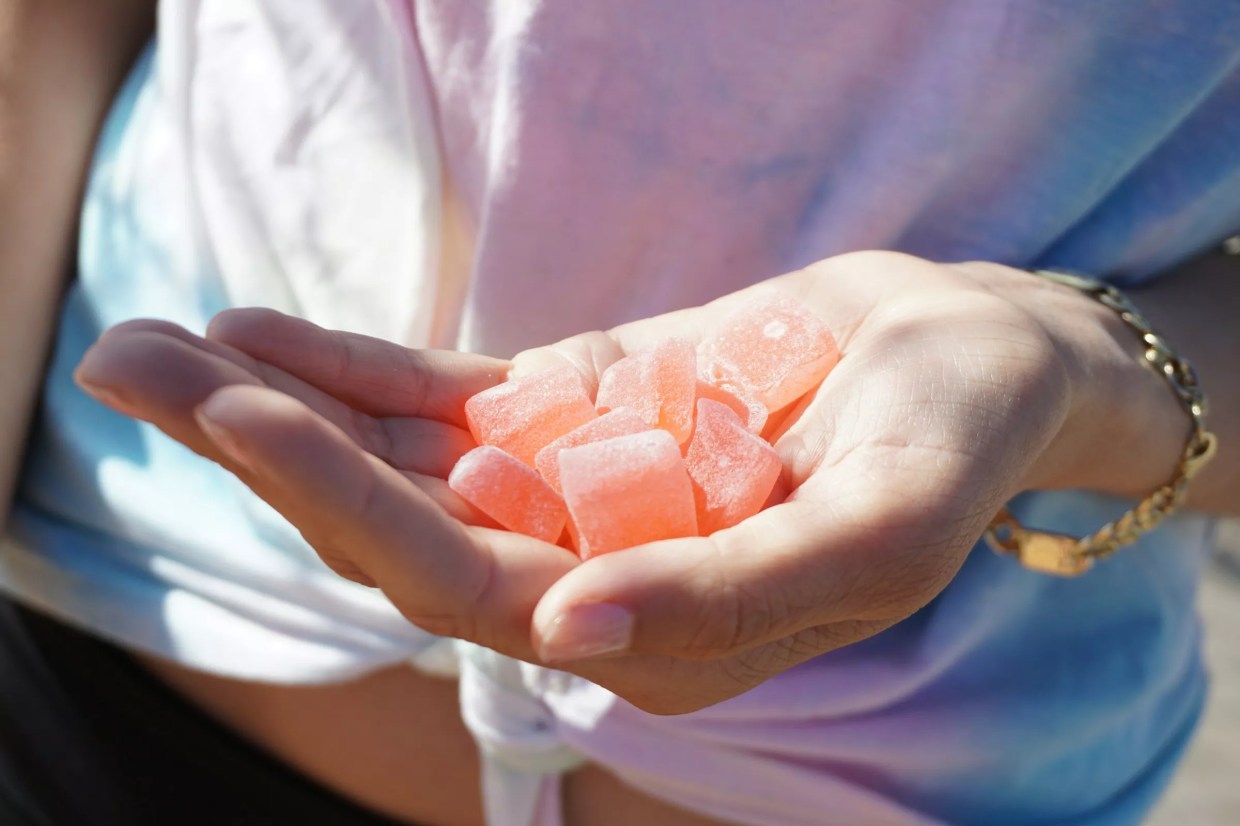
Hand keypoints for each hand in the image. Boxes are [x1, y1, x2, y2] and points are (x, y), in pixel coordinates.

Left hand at [75, 252, 1179, 712]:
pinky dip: (351, 370)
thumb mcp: (877, 528)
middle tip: (130, 368)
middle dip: (266, 453)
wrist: (969, 361)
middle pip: (396, 528)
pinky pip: (441, 399)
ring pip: (398, 462)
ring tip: (149, 350)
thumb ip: (735, 597)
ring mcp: (566, 488)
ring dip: (277, 406)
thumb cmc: (951, 446)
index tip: (244, 417)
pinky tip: (256, 333)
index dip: (352, 510)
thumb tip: (571, 637)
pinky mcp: (568, 415)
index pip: (470, 589)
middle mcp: (587, 569)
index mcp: (654, 629)